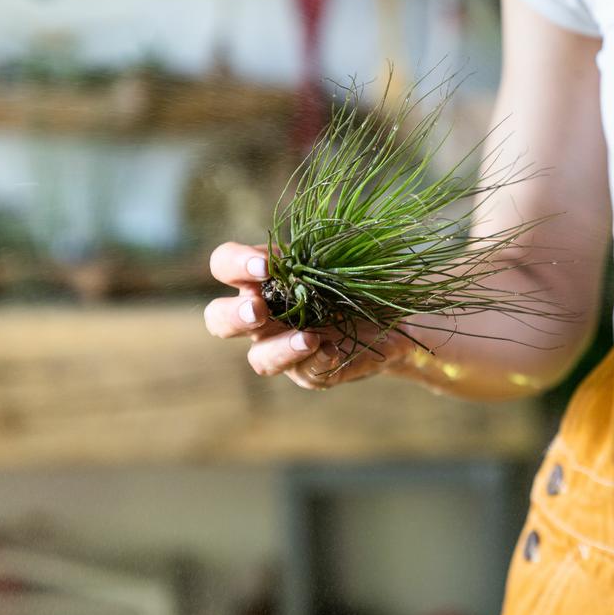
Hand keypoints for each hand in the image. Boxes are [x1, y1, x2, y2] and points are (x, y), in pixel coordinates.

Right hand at [203, 241, 412, 389]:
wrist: (394, 315)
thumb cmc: (361, 274)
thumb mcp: (346, 254)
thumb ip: (328, 248)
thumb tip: (326, 241)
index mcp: (263, 276)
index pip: (225, 265)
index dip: (234, 264)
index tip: (264, 266)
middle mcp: (264, 315)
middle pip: (219, 319)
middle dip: (234, 315)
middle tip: (258, 310)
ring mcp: (285, 347)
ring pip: (259, 358)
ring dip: (278, 349)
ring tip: (308, 338)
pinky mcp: (313, 371)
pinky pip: (305, 373)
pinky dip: (317, 361)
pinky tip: (334, 351)